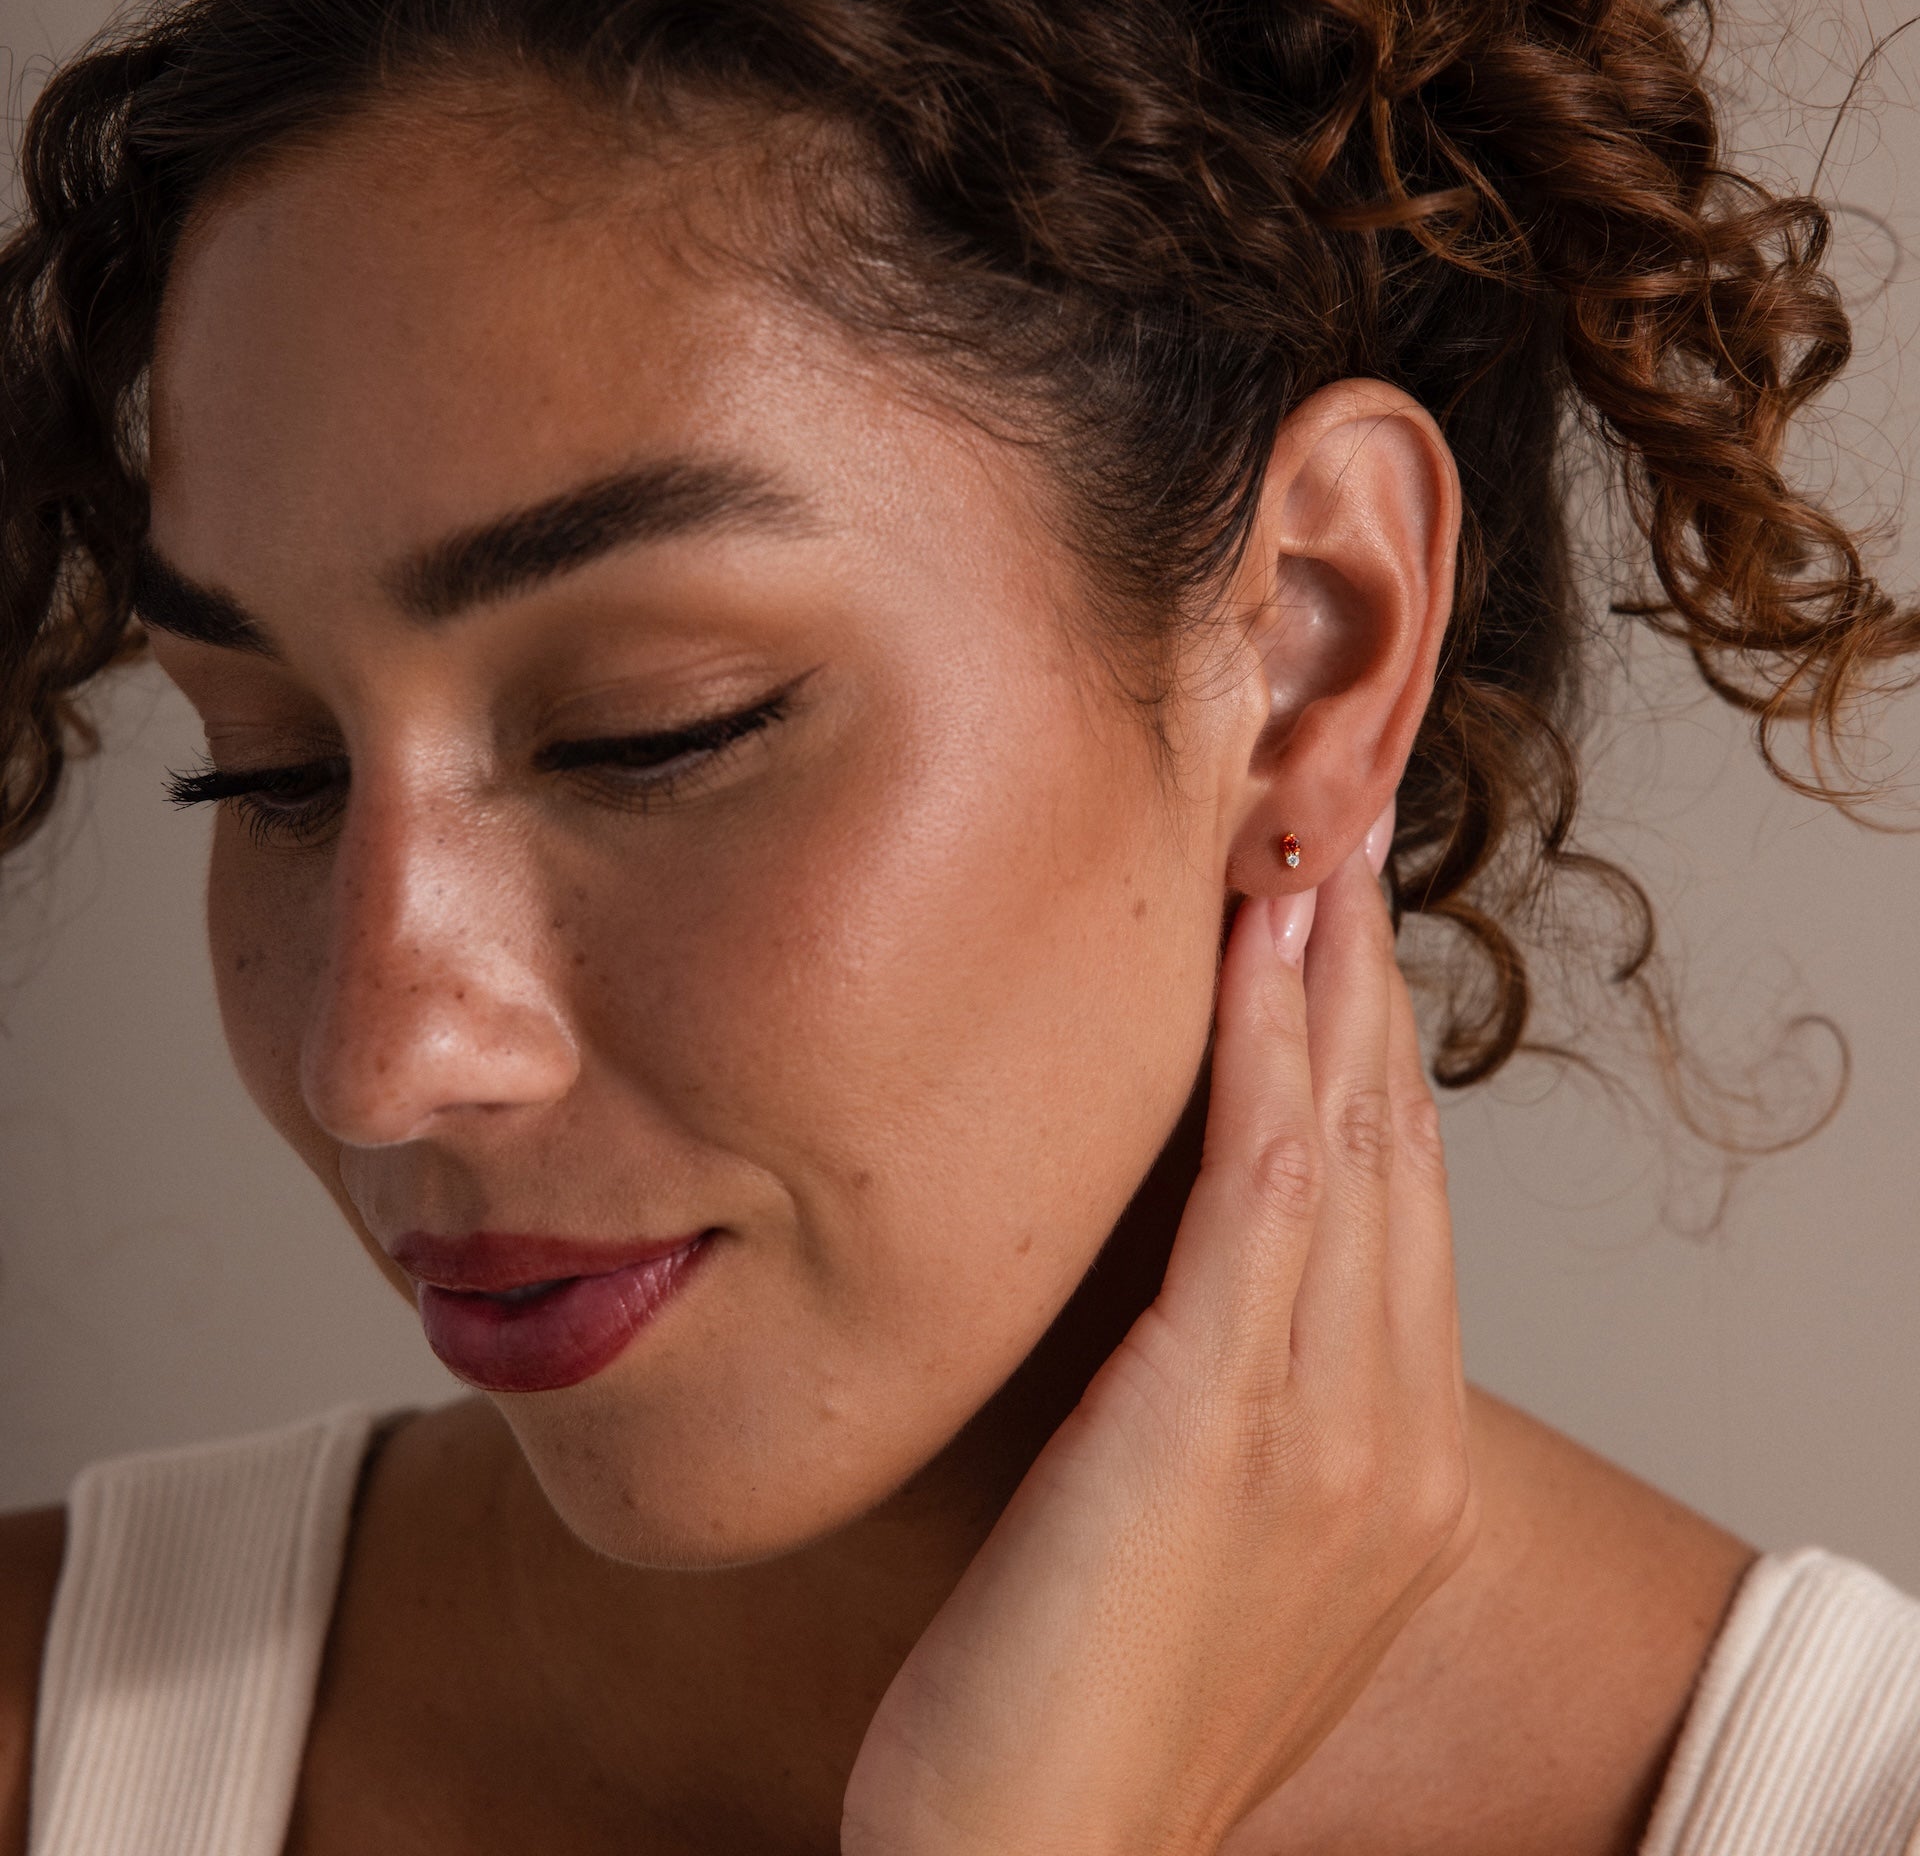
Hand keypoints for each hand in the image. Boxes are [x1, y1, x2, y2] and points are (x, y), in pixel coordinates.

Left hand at [840, 833, 1475, 1855]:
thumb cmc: (1077, 1721)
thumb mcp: (1187, 1553)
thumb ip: (1220, 1423)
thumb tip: (1175, 1306)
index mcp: (1397, 1475)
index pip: (1399, 1221)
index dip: (1374, 1067)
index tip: (1338, 945)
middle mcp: (1395, 1441)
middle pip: (1397, 1160)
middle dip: (1369, 992)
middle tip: (1339, 844)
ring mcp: (1330, 1430)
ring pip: (1350, 1149)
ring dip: (1327, 986)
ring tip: (1305, 850)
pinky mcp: (1225, 1418)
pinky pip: (1269, 1191)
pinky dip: (1269, 1057)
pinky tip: (1255, 953)